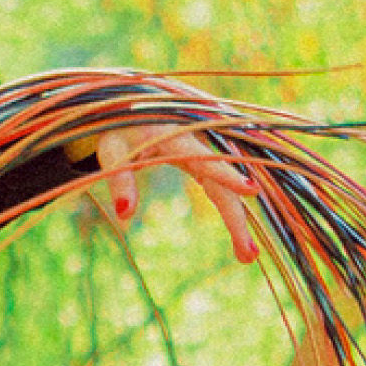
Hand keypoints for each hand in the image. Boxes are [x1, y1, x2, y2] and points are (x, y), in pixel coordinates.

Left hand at [91, 124, 259, 264]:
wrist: (132, 109)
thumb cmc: (118, 129)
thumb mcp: (112, 152)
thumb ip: (120, 180)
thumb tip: (124, 215)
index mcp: (179, 137)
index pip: (206, 160)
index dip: (229, 175)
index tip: (252, 191)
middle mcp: (201, 144)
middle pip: (223, 185)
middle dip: (236, 219)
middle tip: (248, 256)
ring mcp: (207, 153)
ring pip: (226, 190)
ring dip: (237, 221)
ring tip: (246, 256)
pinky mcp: (206, 161)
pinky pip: (223, 186)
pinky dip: (231, 210)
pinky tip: (240, 235)